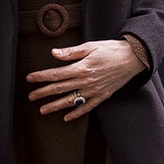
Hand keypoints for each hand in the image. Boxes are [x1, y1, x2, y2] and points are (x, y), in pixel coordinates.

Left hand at [26, 39, 143, 121]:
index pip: (56, 74)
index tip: (30, 79)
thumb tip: (54, 53)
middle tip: (30, 97)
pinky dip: (76, 113)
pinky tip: (66, 117)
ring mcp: (94, 90)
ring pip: (71, 100)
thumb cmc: (112, 50)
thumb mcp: (91, 46)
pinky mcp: (102, 96)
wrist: (133, 58)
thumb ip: (71, 52)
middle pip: (60, 88)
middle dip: (43, 93)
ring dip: (55, 106)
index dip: (42, 77)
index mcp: (82, 68)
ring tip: (43, 110)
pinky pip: (87, 107)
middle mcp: (86, 81)